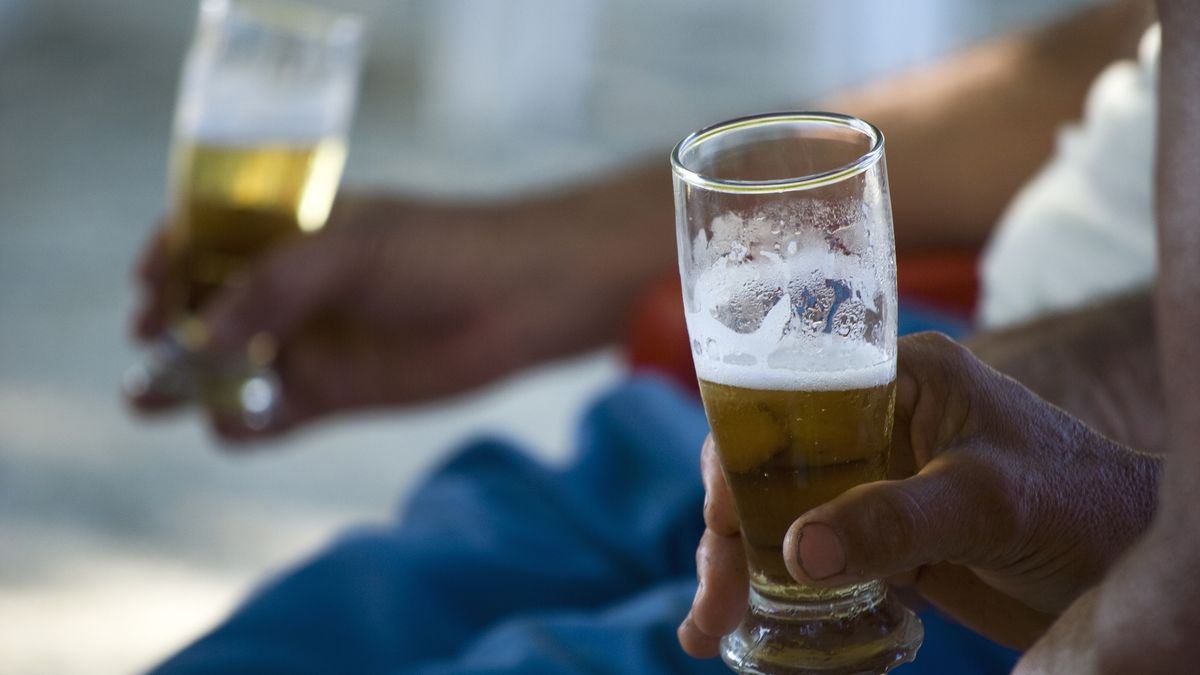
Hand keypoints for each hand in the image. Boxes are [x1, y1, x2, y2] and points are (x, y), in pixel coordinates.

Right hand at [129, 191, 666, 440]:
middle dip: (168, 333)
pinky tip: (235, 423)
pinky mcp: (338, 392)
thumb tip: (200, 336)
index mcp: (292, 230)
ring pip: (231, 368)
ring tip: (158, 400)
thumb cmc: (443, 250)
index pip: (207, 241)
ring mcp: (313, 341)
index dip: (168, 261)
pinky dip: (244, 423)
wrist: (525, 299)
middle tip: (147, 353)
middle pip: (206, 311)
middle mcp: (293, 288)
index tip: (144, 287)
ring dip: (193, 386)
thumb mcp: (348, 249)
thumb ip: (271, 287)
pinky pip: (272, 414)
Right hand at [678, 332, 1159, 657]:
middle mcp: (874, 422)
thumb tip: (797, 553)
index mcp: (894, 378)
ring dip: (743, 573)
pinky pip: (816, 559)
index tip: (719, 524)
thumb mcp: (986, 502)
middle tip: (714, 605)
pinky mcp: (887, 534)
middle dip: (730, 535)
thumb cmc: (1082, 504)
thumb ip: (894, 519)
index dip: (735, 457)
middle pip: (770, 466)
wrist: (1132, 565)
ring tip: (712, 631)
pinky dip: (781, 597)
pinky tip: (751, 633)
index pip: (784, 399)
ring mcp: (878, 480)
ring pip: (783, 517)